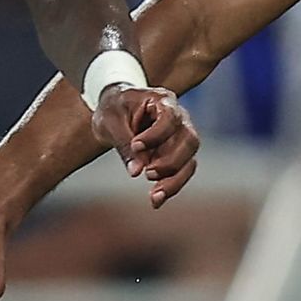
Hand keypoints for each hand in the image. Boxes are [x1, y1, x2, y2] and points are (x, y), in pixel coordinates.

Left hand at [92, 85, 200, 206]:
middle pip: (189, 140)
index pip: (170, 117)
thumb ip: (123, 144)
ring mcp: (180, 136)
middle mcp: (179, 117)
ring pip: (190, 159)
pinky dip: (172, 186)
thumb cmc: (113, 108)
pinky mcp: (177, 153)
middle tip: (148, 174)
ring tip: (154, 196)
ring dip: (174, 180)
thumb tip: (136, 171)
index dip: (156, 135)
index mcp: (162, 100)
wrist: (115, 109)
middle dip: (171, 162)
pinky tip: (156, 200)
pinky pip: (182, 171)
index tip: (136, 146)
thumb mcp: (110, 121)